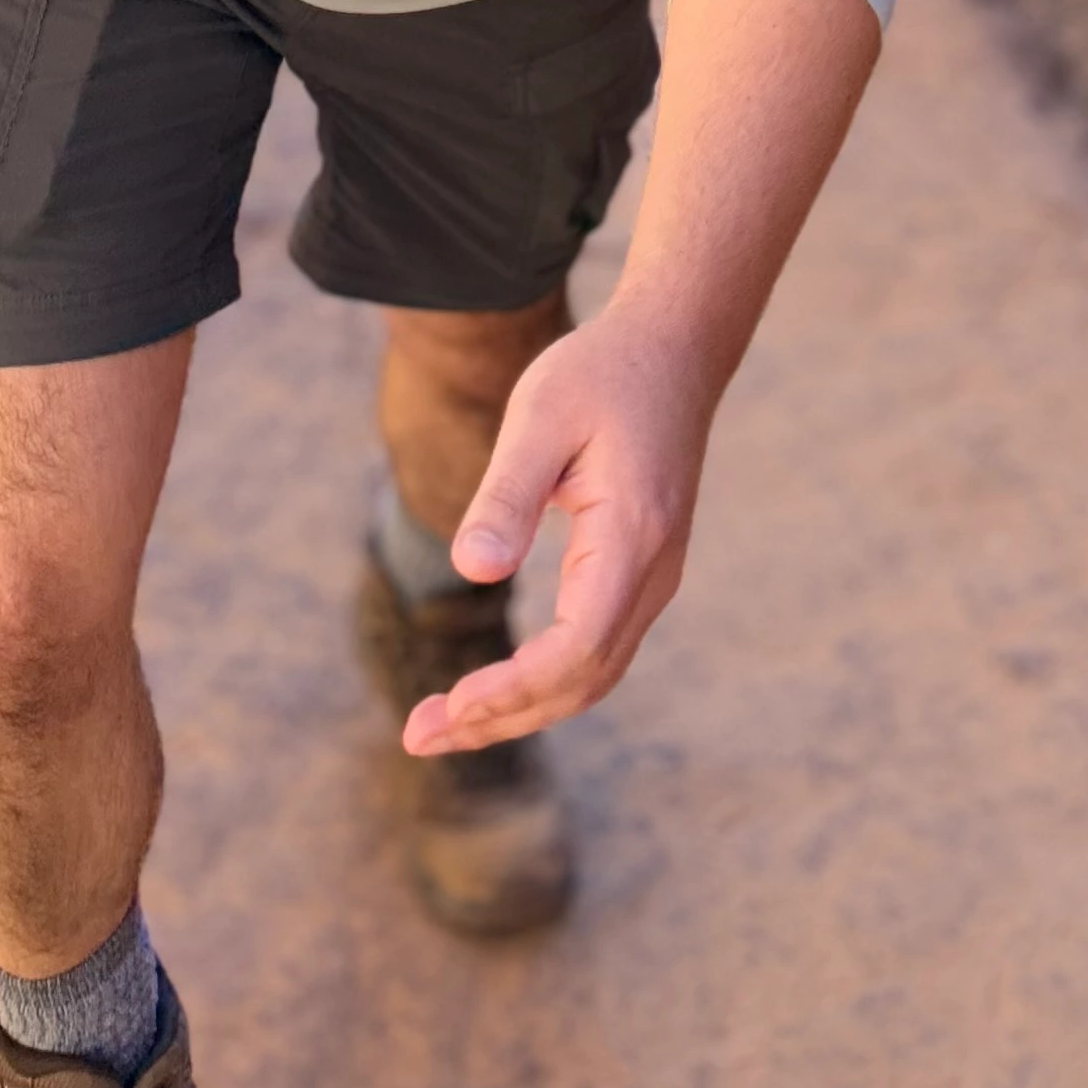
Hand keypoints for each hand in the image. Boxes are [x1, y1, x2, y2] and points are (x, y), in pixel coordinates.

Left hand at [400, 304, 711, 754]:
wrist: (671, 350)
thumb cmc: (600, 373)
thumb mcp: (540, 413)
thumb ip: (508, 494)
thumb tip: (471, 570)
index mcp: (632, 538)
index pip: (577, 648)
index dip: (512, 688)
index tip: (448, 706)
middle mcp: (653, 573)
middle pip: (582, 682)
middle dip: (501, 718)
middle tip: (416, 737)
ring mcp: (653, 578)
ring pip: (592, 676)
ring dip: (520, 709)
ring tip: (441, 723)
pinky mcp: (640, 573)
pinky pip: (595, 649)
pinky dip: (544, 681)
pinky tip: (493, 686)